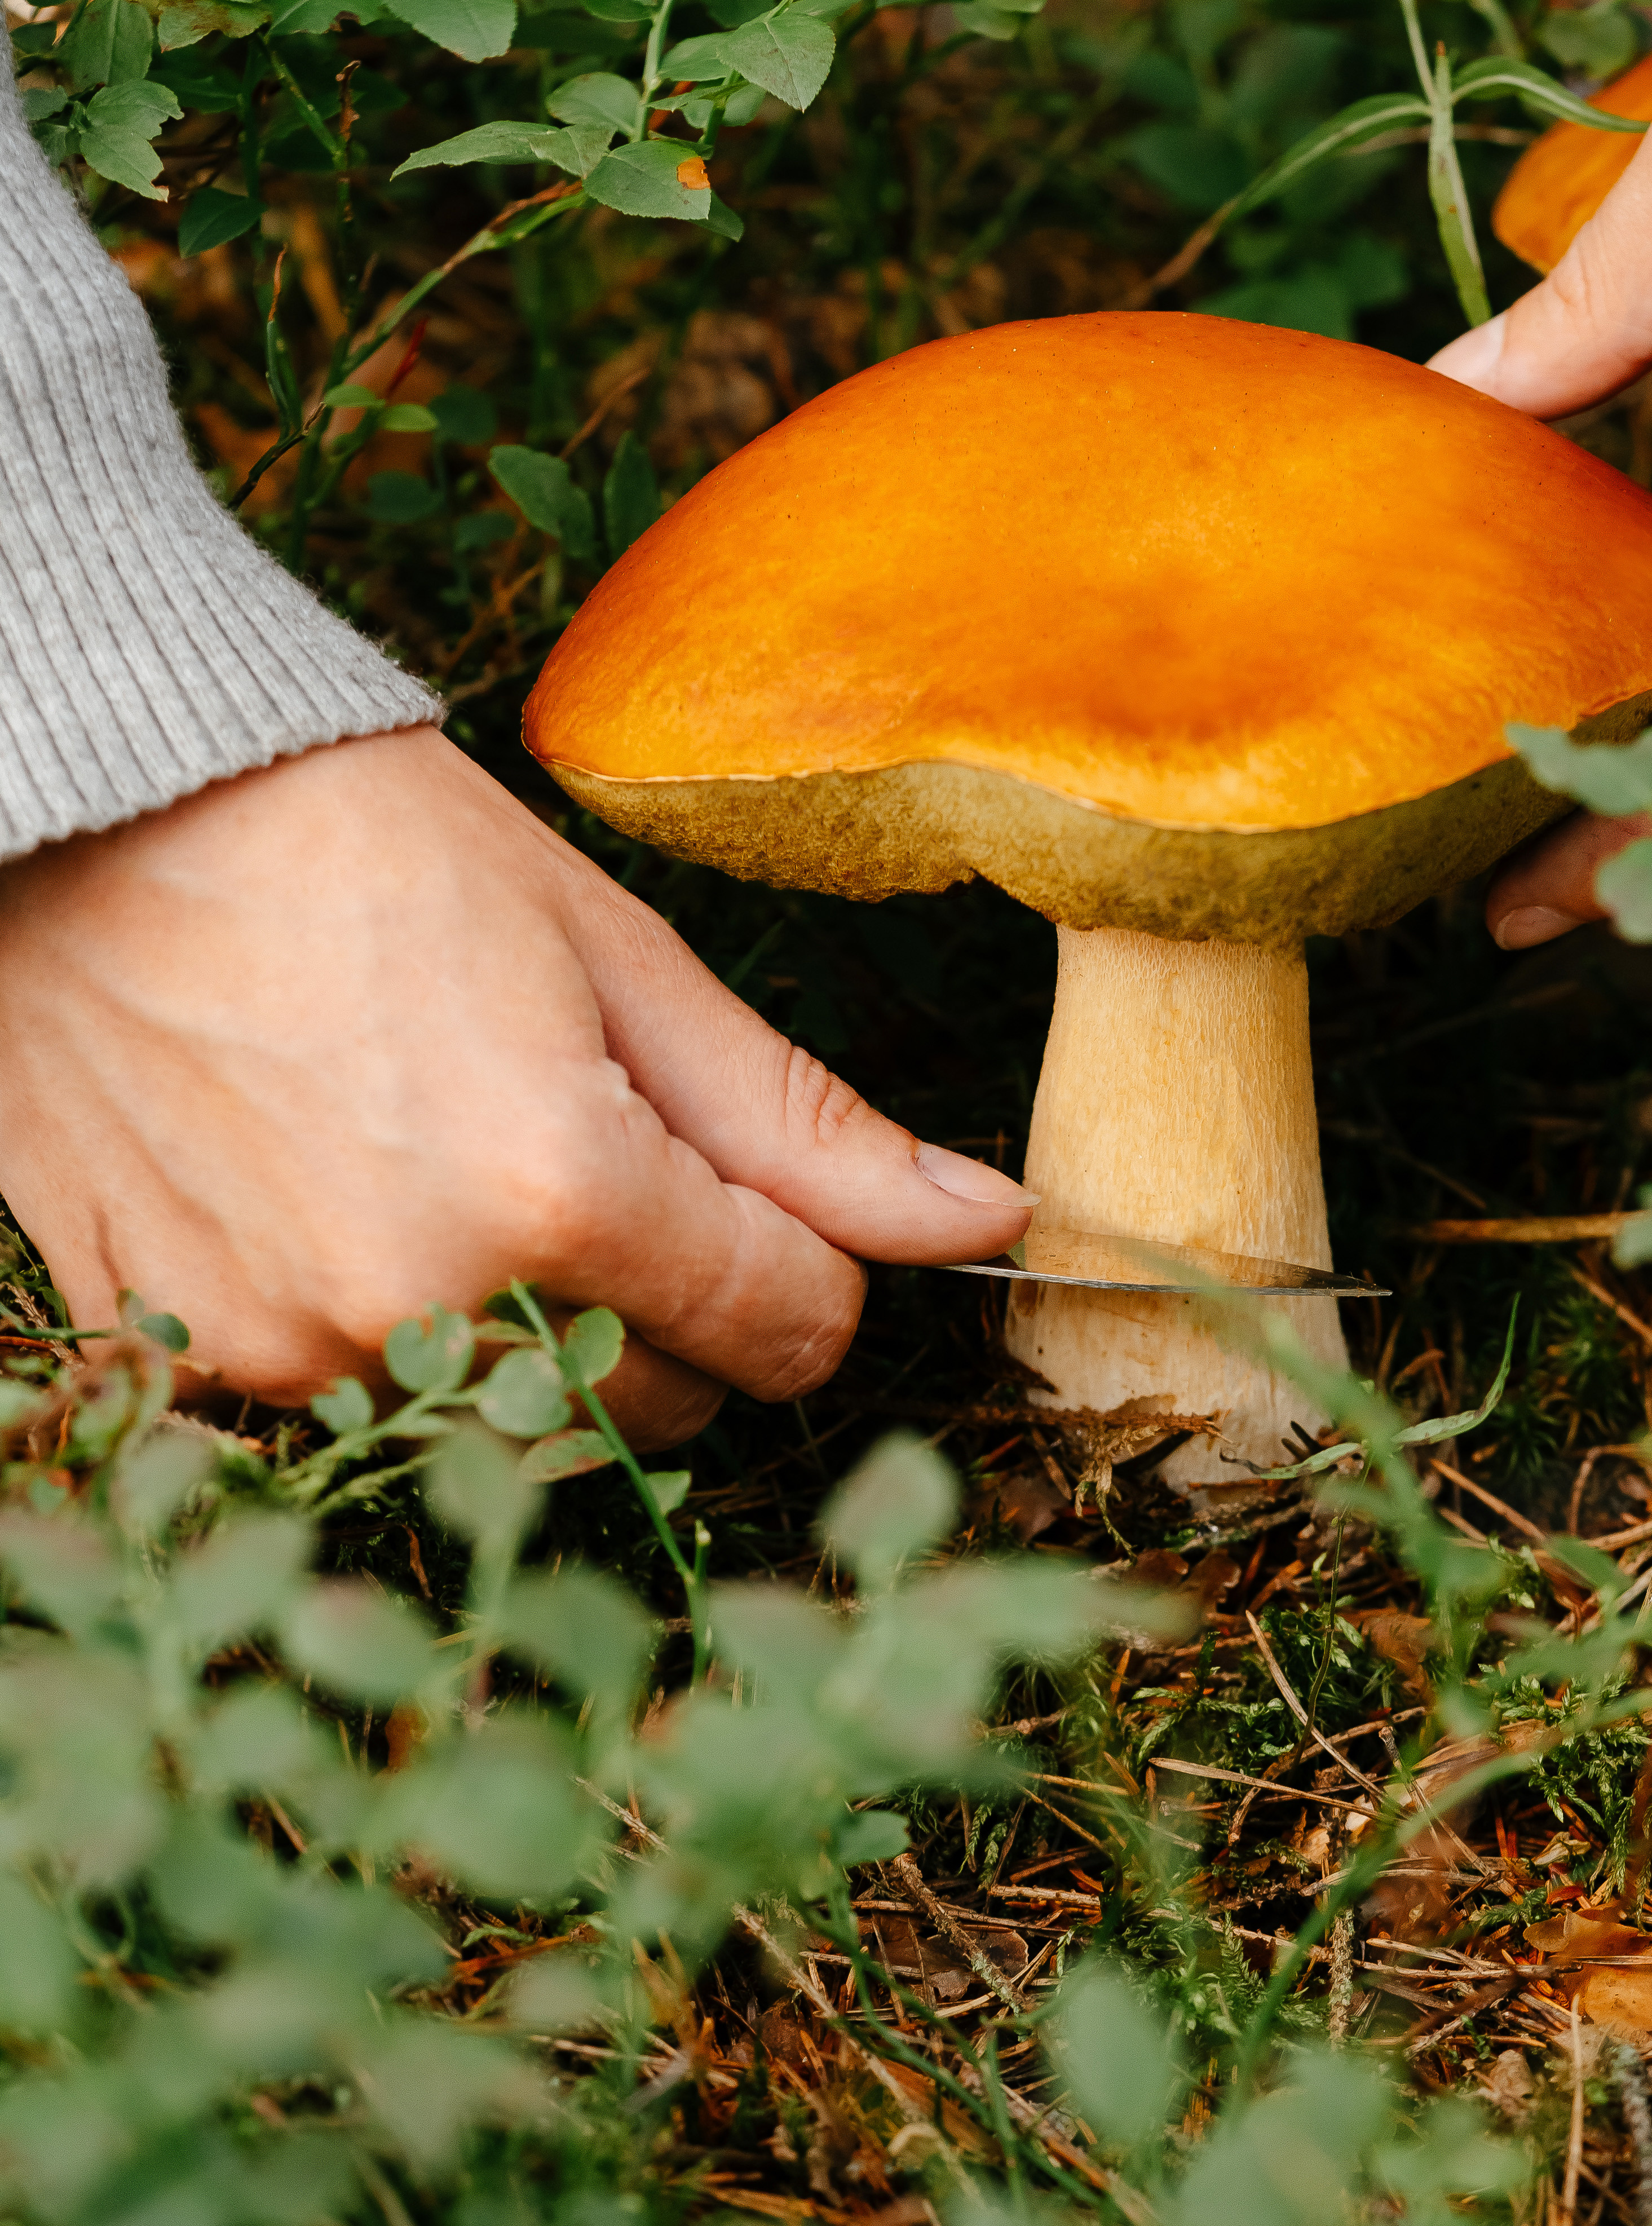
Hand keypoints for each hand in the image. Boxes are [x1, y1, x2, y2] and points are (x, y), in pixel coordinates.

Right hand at [0, 727, 1033, 1442]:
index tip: (736, 1180)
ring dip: (524, 1329)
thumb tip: (986, 1219)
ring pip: (517, 1419)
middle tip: (579, 1149)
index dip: (797, 1261)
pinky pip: (367, 1404)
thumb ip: (804, 1126)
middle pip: (665, 1407)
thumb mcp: (618, 960)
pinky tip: (335, 1193)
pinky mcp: (195, 1360)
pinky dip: (385, 1330)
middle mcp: (428, 1308)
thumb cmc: (361, 847)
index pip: (795, 1332)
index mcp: (560, 1197)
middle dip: (669, 1306)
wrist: (91, 806)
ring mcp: (297, 1353)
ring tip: (440, 1159)